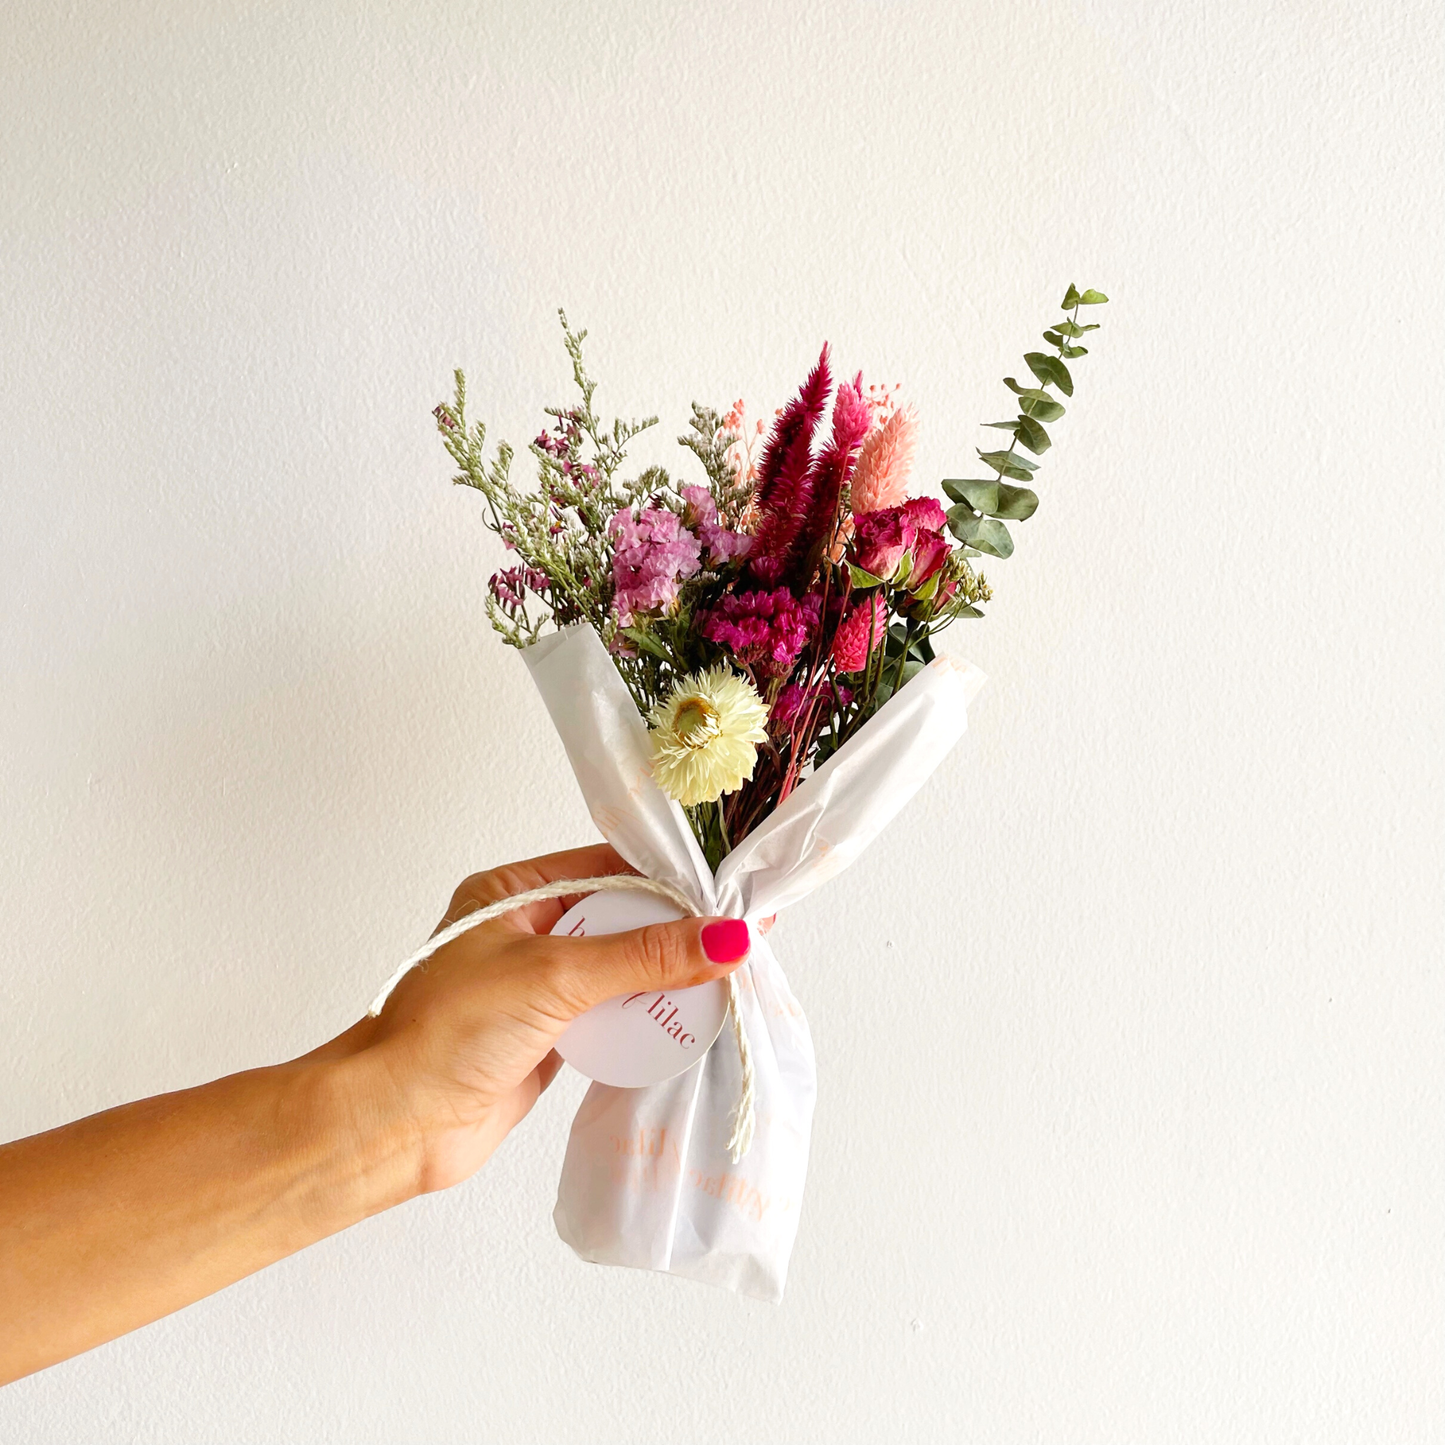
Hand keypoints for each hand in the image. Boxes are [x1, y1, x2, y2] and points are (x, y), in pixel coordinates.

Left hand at [327, 843, 751, 1193]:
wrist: (394, 1125)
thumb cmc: (448, 1033)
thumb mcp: (555, 977)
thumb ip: (643, 956)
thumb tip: (725, 938)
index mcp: (512, 893)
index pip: (609, 868)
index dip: (670, 879)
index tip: (727, 891)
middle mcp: (526, 931)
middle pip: (622, 920)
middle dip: (677, 933)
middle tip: (742, 938)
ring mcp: (537, 987)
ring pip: (621, 971)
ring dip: (666, 979)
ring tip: (731, 979)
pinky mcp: (548, 1037)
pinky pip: (612, 1018)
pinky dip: (646, 1020)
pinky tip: (690, 1020)